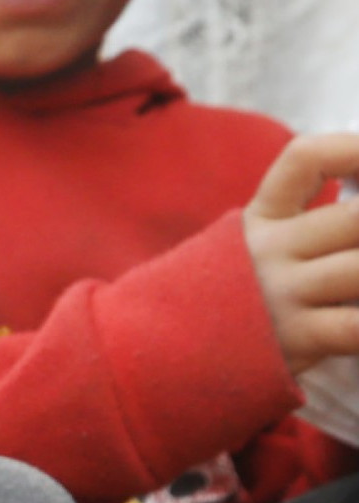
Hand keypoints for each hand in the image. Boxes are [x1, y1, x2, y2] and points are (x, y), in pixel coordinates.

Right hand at [243, 133, 358, 374]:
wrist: (163, 352)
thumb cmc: (225, 299)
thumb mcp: (246, 246)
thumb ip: (298, 223)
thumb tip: (357, 205)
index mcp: (262, 216)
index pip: (304, 158)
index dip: (352, 149)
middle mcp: (272, 247)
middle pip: (356, 218)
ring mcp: (283, 292)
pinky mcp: (296, 338)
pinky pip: (356, 327)